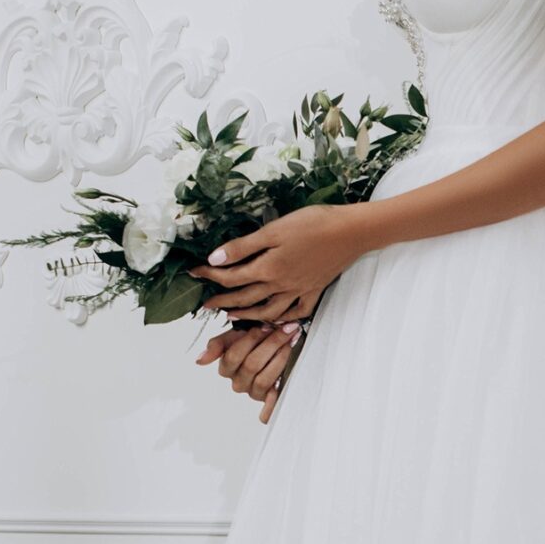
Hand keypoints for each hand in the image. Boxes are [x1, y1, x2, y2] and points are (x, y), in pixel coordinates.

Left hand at [189, 202, 365, 325]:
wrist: (350, 232)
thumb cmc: (312, 224)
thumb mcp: (273, 230)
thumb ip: (243, 247)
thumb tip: (214, 259)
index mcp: (267, 268)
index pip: (230, 276)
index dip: (209, 275)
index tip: (194, 273)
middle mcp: (280, 285)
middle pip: (245, 297)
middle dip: (222, 301)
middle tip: (206, 305)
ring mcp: (299, 291)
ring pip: (268, 311)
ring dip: (247, 315)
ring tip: (232, 315)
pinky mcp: (315, 291)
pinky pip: (296, 312)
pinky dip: (284, 319)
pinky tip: (276, 319)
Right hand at [196, 320, 303, 421]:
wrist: (270, 346)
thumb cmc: (251, 341)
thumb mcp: (232, 337)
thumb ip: (217, 345)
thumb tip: (199, 361)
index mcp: (226, 368)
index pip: (233, 356)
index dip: (251, 340)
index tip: (265, 326)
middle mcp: (238, 383)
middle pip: (252, 365)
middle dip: (270, 345)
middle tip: (284, 330)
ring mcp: (253, 392)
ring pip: (263, 380)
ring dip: (279, 359)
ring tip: (289, 343)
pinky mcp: (268, 398)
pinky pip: (269, 404)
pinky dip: (272, 403)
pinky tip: (279, 388)